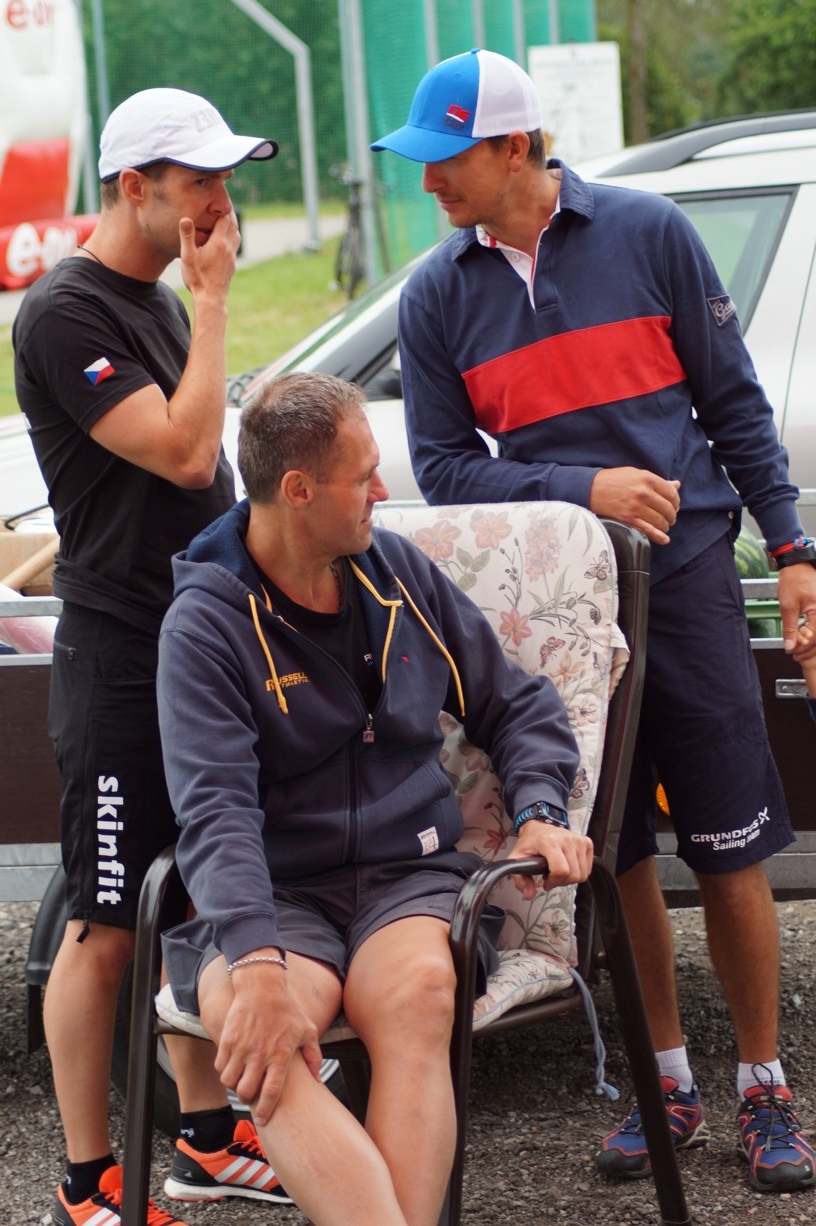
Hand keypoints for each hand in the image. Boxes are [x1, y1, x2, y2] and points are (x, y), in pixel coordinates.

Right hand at [178, 208, 239, 299]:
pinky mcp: (232, 266)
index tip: (220, 197)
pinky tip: (226, 239)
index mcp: (218, 243)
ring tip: (226, 218)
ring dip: (233, 225)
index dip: (223, 206)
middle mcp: (228, 248)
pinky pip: (235, 246)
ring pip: (236, 235)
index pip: (225, 218)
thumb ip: (187, 236)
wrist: (211, 300)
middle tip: (226, 202)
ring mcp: (232, 257)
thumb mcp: (188, 256)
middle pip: (233, 224)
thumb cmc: (197, 278)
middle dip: (230, 213)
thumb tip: (185, 218)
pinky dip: (232, 237)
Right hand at [214, 962, 323, 1125]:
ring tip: (240, 1079)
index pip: (271, 1092)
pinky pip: (220, 1066)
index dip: (265, 1110)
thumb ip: (314, 1056)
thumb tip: (318, 1079)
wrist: (262, 986)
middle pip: (246, 1091)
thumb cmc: (287, 1009)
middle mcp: (260, 1054)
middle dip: (247, 1098)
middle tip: (250, 1094)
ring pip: (230, 1081)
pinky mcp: (228, 1039)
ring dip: (234, 1084)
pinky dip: (224, 1070)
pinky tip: (232, 1065)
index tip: (262, 1120)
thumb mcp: (307, 1030)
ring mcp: (242, 1047)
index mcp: (280, 1055)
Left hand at [507, 821, 593, 900]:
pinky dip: (578, 872)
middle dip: (561, 882)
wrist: (538, 827)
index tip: (545, 883)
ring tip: (558, 871)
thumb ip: (520, 879)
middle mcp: (566, 839)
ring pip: (582, 873)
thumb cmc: (529, 843)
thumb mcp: (518, 859)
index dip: (554, 882)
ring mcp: (578, 840)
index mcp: (549, 842)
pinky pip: (588, 868)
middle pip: (573, 875)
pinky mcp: (586, 842)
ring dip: (570, 878)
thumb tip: (528, 895)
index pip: (560, 870)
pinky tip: (567, 866)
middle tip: (551, 878)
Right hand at [590, 468, 680, 544]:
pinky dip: (659, 536)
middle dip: (672, 516)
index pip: (672, 493)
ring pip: (660, 521)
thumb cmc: (614, 479)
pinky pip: (648, 530)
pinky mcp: (627, 519)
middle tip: (670, 518)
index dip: (676, 502)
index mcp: (647, 478)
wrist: (591, 488)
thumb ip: (657, 481)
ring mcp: (635, 507)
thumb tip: (676, 485)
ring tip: (664, 526)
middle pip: (668, 509)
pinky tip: (664, 539)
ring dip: (665, 526)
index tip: (674, 506)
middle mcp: (643, 492)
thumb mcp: (636, 474)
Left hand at [778, 566, 815, 655]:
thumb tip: (790, 646)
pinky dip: (811, 632)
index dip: (803, 648)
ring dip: (809, 642)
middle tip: (794, 653)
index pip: (815, 638)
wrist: (797, 565)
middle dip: (807, 648)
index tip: (791, 652)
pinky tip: (801, 635)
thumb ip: (790, 628)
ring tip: (796, 646)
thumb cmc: (793, 581)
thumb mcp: (788, 606)